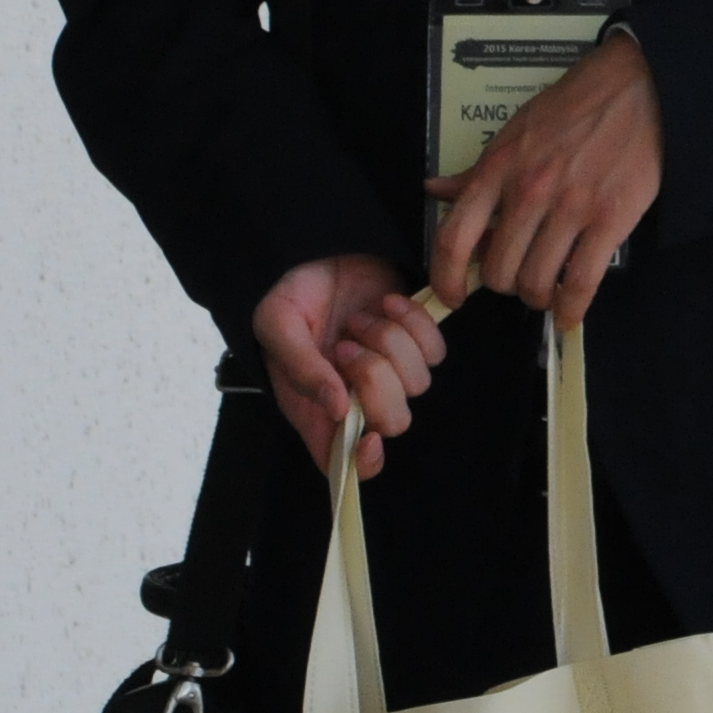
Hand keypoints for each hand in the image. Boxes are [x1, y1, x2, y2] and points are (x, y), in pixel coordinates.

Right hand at [253, 254, 447, 477]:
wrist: (314, 248)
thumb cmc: (286, 295)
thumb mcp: (277, 327)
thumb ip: (301, 369)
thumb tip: (336, 409)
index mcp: (316, 409)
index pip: (344, 462)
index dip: (363, 463)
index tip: (369, 438)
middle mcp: (355, 397)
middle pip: (393, 421)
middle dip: (376, 379)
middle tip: (345, 344)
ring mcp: (389, 369)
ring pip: (418, 382)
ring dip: (388, 342)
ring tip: (358, 318)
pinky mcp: (413, 339)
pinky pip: (435, 349)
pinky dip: (413, 321)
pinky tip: (385, 302)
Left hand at [425, 30, 663, 324]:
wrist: (636, 86)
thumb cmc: (573, 106)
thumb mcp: (515, 131)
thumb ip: (478, 170)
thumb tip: (435, 191)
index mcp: (498, 168)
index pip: (455, 238)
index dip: (447, 278)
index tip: (454, 294)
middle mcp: (529, 190)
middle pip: (499, 270)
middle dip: (505, 285)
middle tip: (519, 277)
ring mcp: (571, 206)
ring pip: (537, 281)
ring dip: (538, 296)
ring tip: (546, 289)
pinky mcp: (611, 218)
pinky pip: (581, 282)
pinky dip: (571, 309)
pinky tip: (569, 313)